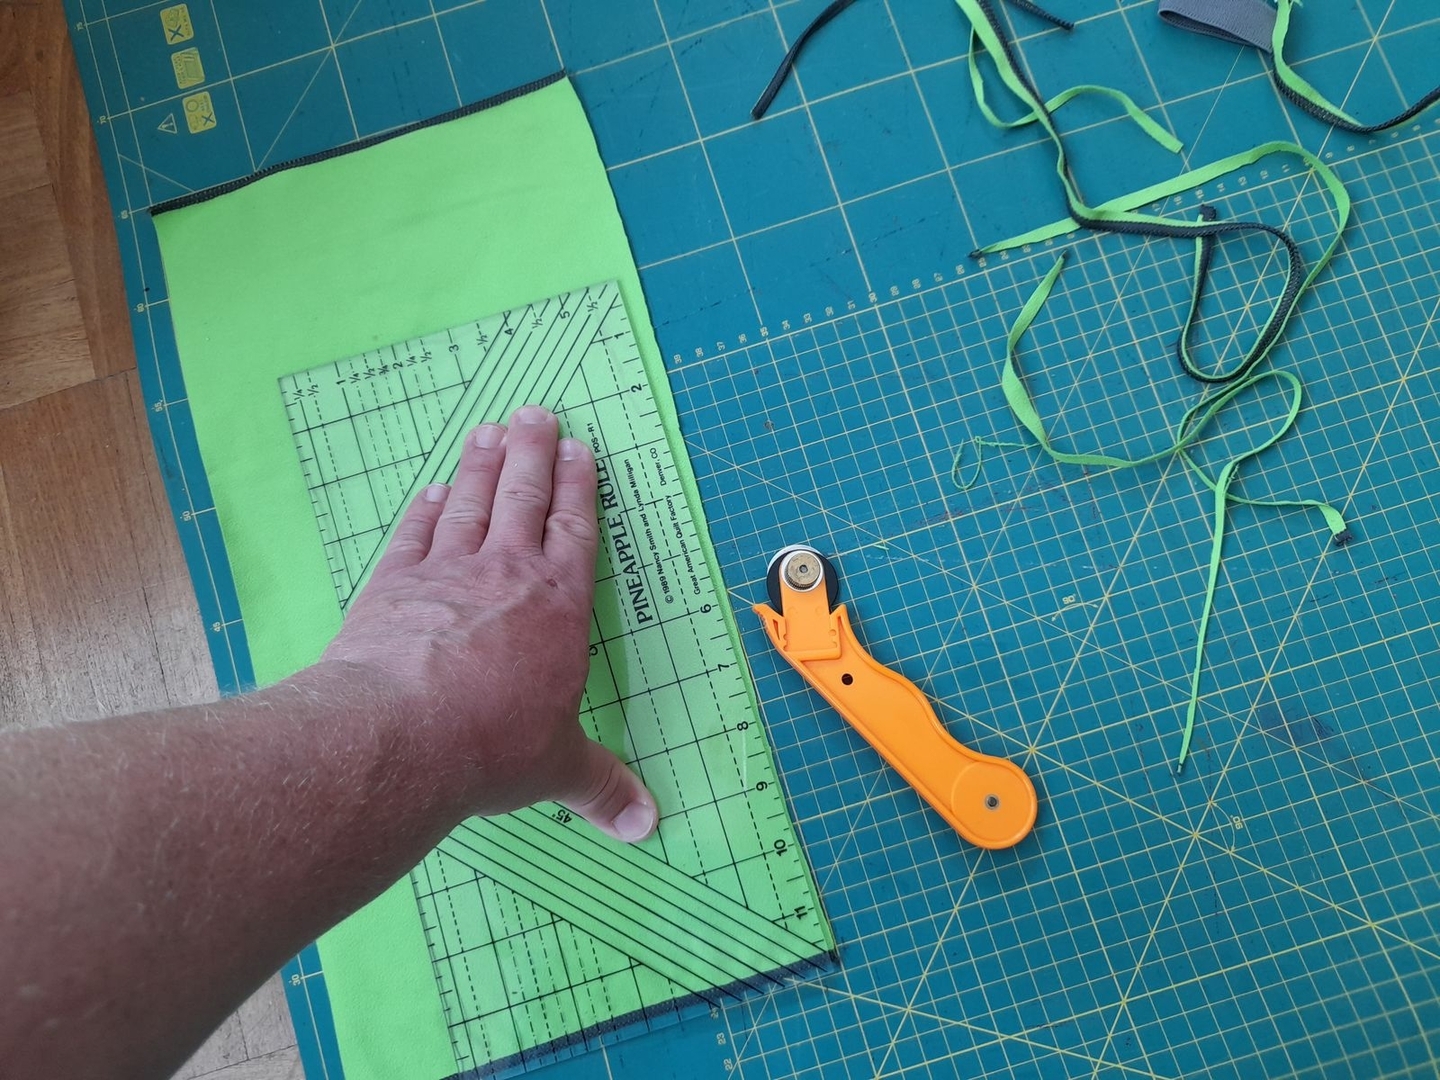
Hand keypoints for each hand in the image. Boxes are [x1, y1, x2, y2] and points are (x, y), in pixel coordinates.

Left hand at [321, 405, 657, 841]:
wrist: (399, 735)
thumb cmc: (491, 747)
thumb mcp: (556, 769)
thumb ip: (600, 787)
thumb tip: (645, 827)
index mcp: (558, 606)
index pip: (575, 531)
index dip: (578, 487)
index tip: (578, 448)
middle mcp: (506, 574)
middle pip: (523, 496)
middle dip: (531, 451)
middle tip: (532, 411)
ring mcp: (445, 573)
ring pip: (468, 503)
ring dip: (479, 465)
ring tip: (486, 430)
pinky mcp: (392, 585)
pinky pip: (412, 536)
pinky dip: (421, 512)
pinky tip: (427, 493)